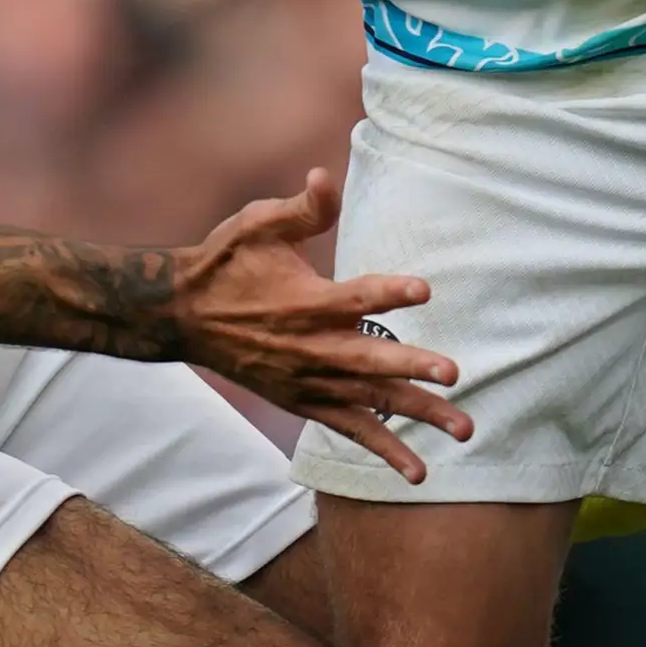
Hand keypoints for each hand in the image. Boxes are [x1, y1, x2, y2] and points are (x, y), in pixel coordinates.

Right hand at [166, 168, 470, 484]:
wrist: (181, 315)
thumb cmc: (225, 262)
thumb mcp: (256, 224)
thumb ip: (300, 208)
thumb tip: (325, 175)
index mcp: (302, 301)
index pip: (352, 298)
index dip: (388, 292)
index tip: (423, 289)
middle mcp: (309, 348)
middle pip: (369, 362)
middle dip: (413, 368)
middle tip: (455, 374)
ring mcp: (308, 382)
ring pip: (371, 403)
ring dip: (419, 416)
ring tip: (464, 430)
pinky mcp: (305, 402)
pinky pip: (350, 430)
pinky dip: (385, 450)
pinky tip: (420, 471)